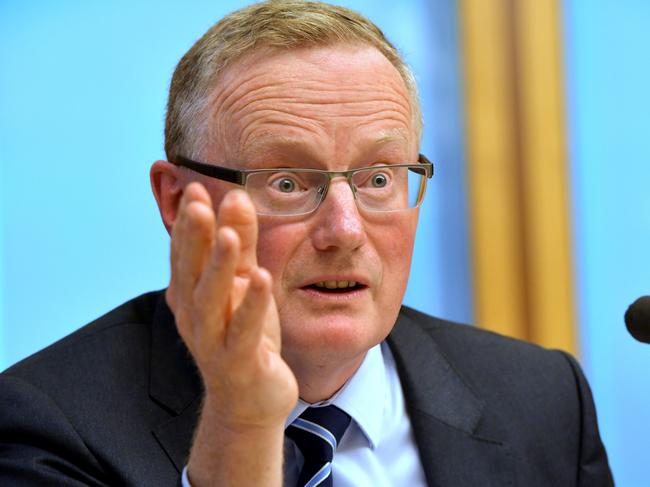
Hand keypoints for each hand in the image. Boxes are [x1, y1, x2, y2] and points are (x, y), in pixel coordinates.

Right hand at [166, 182, 297, 485]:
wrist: (249, 402)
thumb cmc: (245, 337)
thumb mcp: (243, 284)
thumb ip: (242, 243)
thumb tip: (236, 196)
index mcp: (191, 297)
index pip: (185, 254)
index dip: (189, 223)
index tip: (196, 187)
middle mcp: (194, 318)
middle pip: (191, 273)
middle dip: (194, 238)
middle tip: (199, 202)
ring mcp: (212, 342)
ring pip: (211, 301)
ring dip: (218, 268)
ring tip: (228, 236)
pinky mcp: (237, 363)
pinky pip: (243, 332)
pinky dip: (250, 305)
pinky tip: (259, 278)